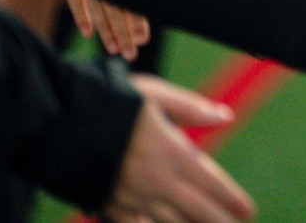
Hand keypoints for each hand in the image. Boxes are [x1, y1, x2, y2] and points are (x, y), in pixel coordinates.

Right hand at [63, 0, 151, 60]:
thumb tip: (140, 33)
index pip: (131, 1)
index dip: (137, 21)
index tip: (142, 40)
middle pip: (116, 8)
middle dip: (124, 33)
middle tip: (131, 54)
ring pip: (98, 6)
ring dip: (106, 29)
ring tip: (113, 50)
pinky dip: (81, 15)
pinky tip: (87, 33)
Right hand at [101, 75, 253, 221]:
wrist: (56, 123)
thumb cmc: (109, 102)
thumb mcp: (154, 95)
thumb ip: (191, 109)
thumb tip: (225, 116)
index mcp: (171, 150)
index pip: (211, 182)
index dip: (232, 199)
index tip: (248, 210)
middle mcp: (156, 180)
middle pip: (197, 211)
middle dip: (219, 221)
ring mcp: (132, 199)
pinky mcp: (109, 210)